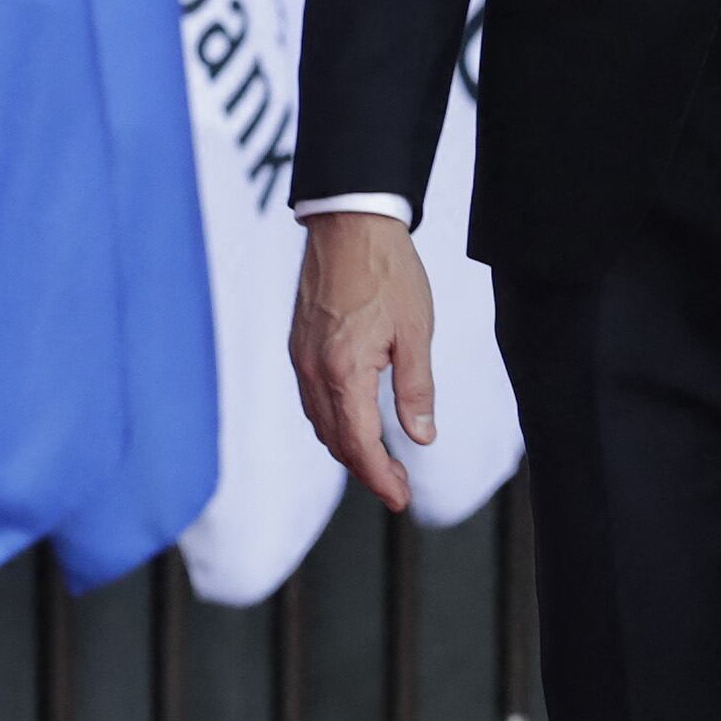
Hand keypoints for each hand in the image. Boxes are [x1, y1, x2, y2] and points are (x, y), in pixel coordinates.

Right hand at [290, 210, 437, 510]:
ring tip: (379, 460)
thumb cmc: (387, 271)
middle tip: (397, 487)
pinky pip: (311, 397)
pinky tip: (354, 420)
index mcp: (344, 370)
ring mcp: (301, 357)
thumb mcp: (416, 332)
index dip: (380, 477)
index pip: (359, 444)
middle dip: (366, 470)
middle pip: (336, 440)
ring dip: (347, 448)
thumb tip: (421, 438)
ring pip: (319, 422)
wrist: (350, 222)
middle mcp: (314, 370)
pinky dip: (332, 420)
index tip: (401, 498)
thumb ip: (416, 390)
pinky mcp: (299, 344)